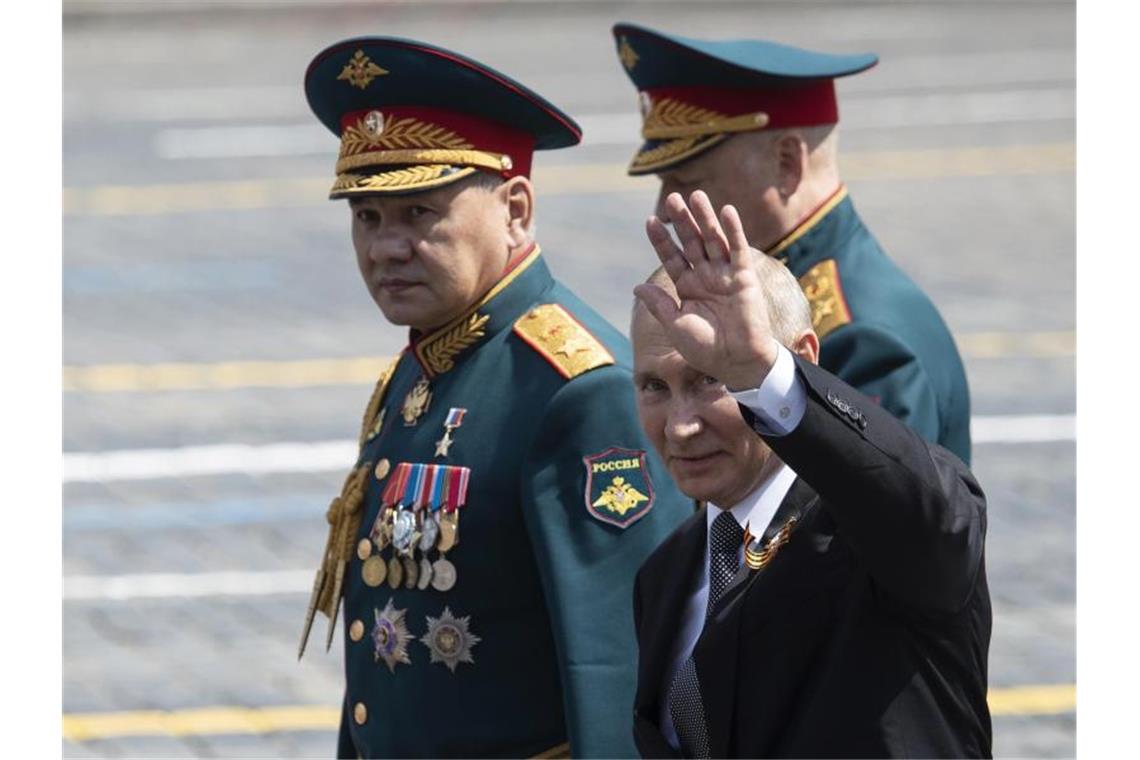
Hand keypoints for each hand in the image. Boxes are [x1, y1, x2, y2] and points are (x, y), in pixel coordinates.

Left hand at [633, 190, 778, 390]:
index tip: (650, 221)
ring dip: (705, 218)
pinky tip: (726, 211)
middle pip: (691, 242)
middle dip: (682, 221)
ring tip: (695, 196)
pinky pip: (738, 249)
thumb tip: (637, 287)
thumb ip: (659, 305)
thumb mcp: (676, 326)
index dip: (662, 240)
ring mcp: (725, 275)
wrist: (736, 362)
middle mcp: (705, 277)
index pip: (672, 257)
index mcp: (687, 288)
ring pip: (713, 240)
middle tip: (671, 199)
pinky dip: (733, 230)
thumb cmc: (705, 349)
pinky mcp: (744, 277)